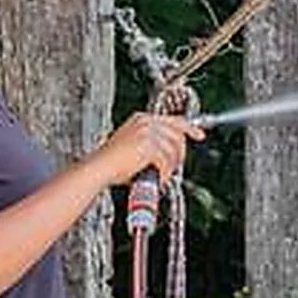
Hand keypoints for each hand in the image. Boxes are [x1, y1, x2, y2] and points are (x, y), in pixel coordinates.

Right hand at [89, 112, 204, 186]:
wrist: (97, 169)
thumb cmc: (109, 163)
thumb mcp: (130, 144)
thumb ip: (149, 142)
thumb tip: (168, 150)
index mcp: (142, 119)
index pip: (174, 120)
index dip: (190, 128)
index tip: (199, 135)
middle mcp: (147, 122)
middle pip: (178, 135)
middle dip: (180, 153)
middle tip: (174, 166)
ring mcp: (149, 133)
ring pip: (174, 150)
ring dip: (171, 166)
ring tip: (162, 175)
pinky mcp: (149, 146)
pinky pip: (166, 161)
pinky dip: (165, 173)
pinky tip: (158, 179)